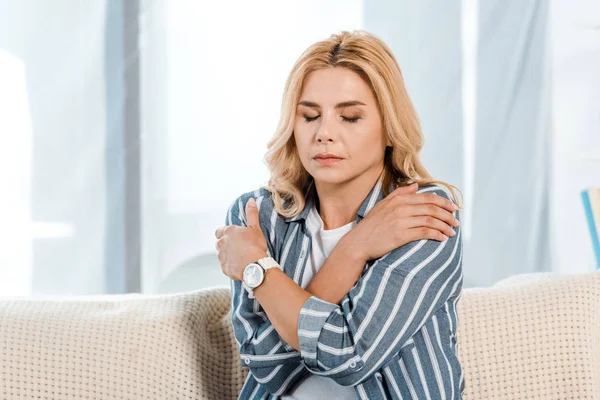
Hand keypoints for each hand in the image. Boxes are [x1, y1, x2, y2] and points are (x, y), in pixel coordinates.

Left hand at [215, 198, 268, 280]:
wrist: (254, 266)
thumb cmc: (255, 247)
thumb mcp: (255, 227)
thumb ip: (251, 214)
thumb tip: (251, 201)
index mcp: (228, 232)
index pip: (219, 231)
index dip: (225, 233)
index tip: (232, 236)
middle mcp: (222, 243)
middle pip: (219, 243)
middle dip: (226, 244)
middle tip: (238, 247)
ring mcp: (222, 256)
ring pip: (221, 254)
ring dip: (228, 255)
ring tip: (240, 257)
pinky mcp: (224, 268)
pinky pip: (226, 266)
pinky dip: (231, 265)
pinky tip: (240, 265)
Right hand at [340, 183, 459, 261]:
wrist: (358, 242)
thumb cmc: (371, 226)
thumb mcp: (383, 205)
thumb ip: (400, 194)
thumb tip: (415, 186)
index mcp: (398, 199)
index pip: (427, 197)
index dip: (443, 202)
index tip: (453, 208)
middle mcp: (401, 207)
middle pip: (432, 208)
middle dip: (448, 214)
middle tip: (456, 221)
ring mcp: (401, 221)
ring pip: (430, 220)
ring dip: (445, 226)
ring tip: (451, 231)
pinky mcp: (401, 235)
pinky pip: (424, 232)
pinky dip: (437, 234)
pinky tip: (442, 238)